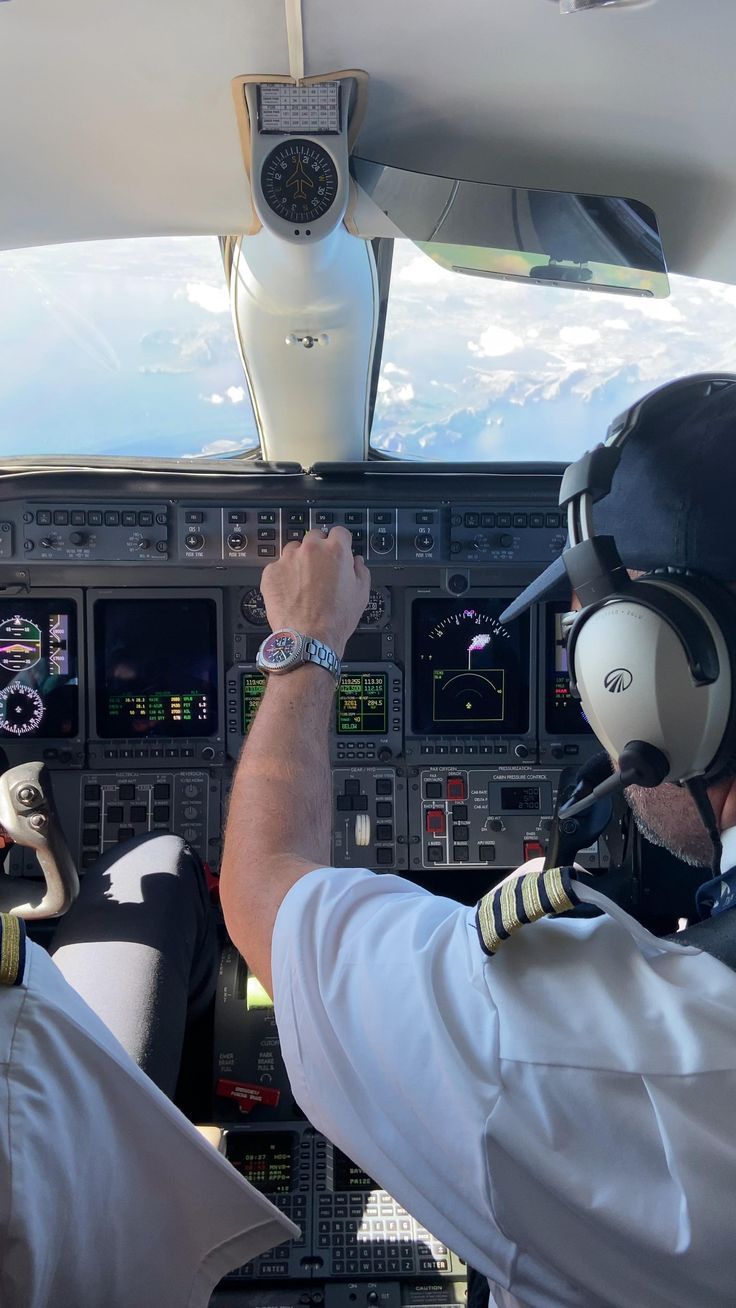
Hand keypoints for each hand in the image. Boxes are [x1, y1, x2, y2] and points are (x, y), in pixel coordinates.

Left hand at [260, 527, 370, 656]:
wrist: (309, 638)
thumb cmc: (335, 620)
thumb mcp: (362, 594)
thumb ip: (360, 570)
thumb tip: (356, 562)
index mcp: (336, 551)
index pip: (339, 532)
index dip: (340, 543)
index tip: (338, 550)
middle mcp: (311, 550)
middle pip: (315, 537)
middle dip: (318, 550)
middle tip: (320, 570)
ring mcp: (288, 559)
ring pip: (293, 550)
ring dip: (299, 561)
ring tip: (303, 583)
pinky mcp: (270, 572)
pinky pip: (277, 567)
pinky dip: (282, 576)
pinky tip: (290, 592)